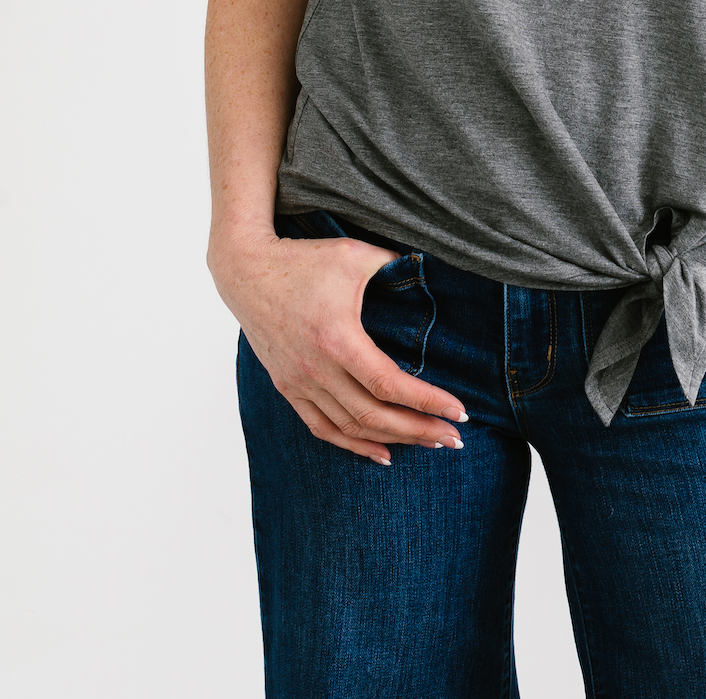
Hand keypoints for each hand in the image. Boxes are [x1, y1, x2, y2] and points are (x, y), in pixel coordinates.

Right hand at [208, 228, 467, 462]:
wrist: (246, 271)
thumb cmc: (303, 260)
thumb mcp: (354, 253)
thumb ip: (394, 265)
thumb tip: (430, 269)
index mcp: (337, 338)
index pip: (389, 384)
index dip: (427, 402)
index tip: (459, 412)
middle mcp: (316, 369)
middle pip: (374, 415)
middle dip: (419, 430)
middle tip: (454, 439)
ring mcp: (299, 382)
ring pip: (350, 428)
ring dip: (392, 440)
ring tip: (429, 442)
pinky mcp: (287, 387)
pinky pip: (323, 428)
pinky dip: (353, 445)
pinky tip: (381, 453)